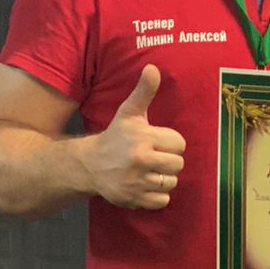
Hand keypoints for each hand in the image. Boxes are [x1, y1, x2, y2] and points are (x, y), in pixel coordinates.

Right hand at [85, 66, 185, 209]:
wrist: (90, 165)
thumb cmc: (116, 137)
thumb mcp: (129, 113)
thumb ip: (144, 92)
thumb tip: (153, 68)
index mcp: (143, 138)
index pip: (179, 144)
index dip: (170, 143)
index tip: (156, 142)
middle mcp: (140, 160)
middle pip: (178, 164)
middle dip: (169, 161)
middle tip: (154, 158)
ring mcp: (137, 181)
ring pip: (172, 183)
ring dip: (164, 178)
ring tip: (149, 171)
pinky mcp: (134, 199)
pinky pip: (163, 201)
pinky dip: (157, 196)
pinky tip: (145, 185)